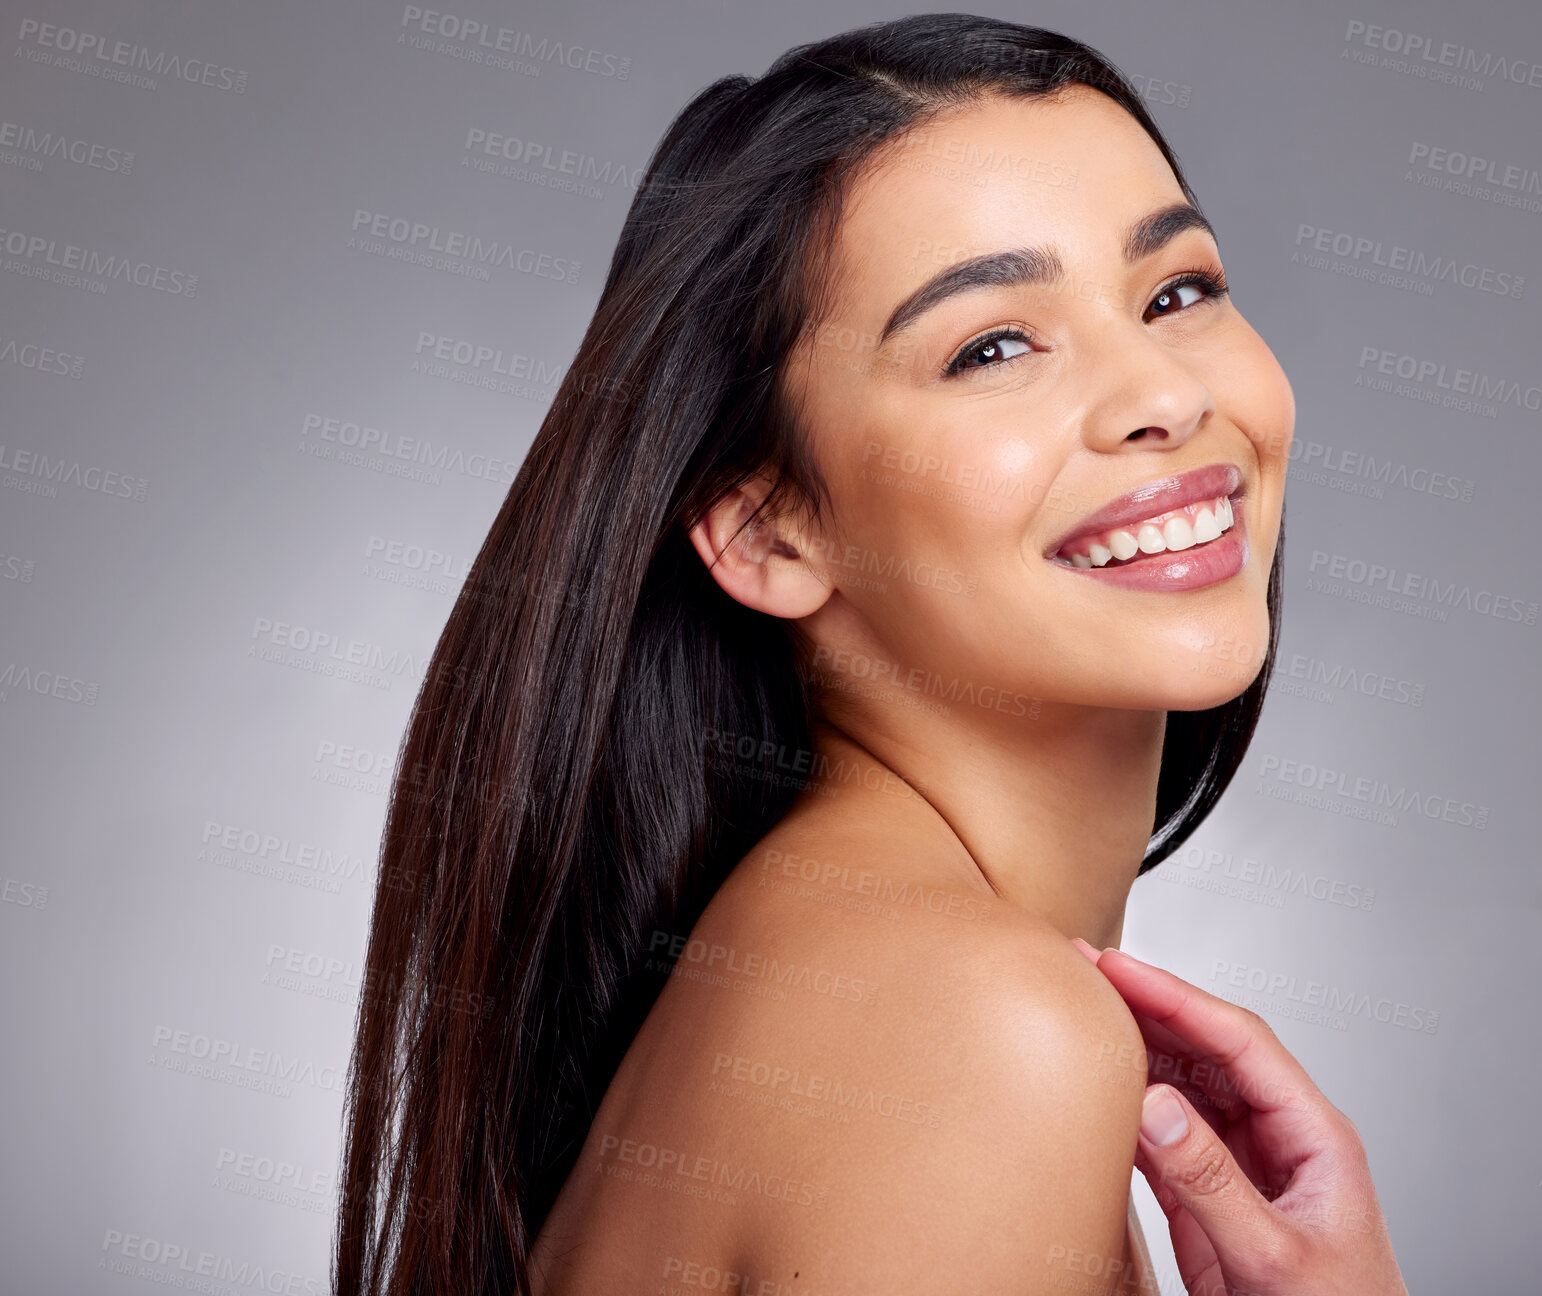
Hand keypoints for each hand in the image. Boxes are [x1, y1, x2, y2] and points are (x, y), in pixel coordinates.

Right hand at [1072, 938, 1408, 1295]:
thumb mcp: (1275, 1257)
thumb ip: (1213, 1183)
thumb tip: (1155, 1104)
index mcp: (1315, 1135)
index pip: (1239, 1042)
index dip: (1176, 997)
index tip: (1119, 969)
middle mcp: (1278, 1138)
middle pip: (1207, 1049)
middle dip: (1147, 1006)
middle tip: (1086, 970)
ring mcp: (1243, 1166)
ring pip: (1184, 1085)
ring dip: (1134, 1050)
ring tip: (1082, 1014)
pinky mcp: (1212, 1199)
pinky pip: (1164, 1136)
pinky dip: (1126, 1108)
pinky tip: (1095, 1090)